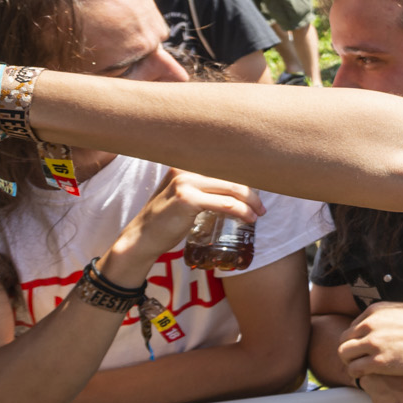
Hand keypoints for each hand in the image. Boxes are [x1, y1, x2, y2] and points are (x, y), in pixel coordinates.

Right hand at [112, 170, 259, 271]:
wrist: (141, 238)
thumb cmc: (164, 220)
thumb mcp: (182, 196)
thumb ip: (201, 188)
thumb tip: (234, 188)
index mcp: (184, 165)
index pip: (222, 165)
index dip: (244, 176)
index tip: (258, 189)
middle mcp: (185, 169)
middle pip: (231, 175)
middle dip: (251, 190)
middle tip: (261, 205)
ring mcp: (185, 182)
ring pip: (232, 188)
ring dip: (251, 201)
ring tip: (258, 213)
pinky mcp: (187, 200)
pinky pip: (225, 204)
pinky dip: (242, 211)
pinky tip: (249, 218)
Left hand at [339, 299, 402, 377]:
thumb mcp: (400, 309)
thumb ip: (383, 315)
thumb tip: (376, 322)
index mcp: (373, 312)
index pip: (351, 328)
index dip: (355, 341)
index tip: (362, 349)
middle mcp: (369, 326)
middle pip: (343, 340)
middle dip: (348, 351)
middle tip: (356, 360)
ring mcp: (373, 344)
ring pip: (344, 354)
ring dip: (349, 362)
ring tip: (359, 369)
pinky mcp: (378, 362)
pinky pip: (354, 369)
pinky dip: (356, 374)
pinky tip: (364, 376)